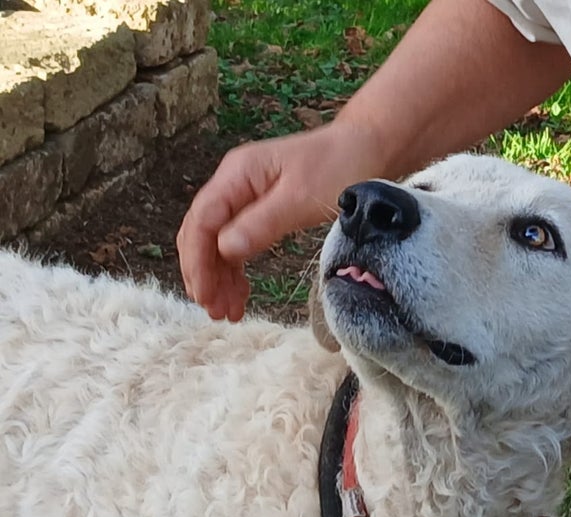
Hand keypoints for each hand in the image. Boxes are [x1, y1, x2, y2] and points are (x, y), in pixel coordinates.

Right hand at [177, 121, 379, 320]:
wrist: (367, 147)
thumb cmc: (339, 166)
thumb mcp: (302, 199)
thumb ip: (262, 223)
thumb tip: (225, 250)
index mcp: (238, 174)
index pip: (202, 221)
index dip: (199, 262)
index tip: (206, 295)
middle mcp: (235, 182)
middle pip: (202, 233)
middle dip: (205, 274)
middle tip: (217, 312)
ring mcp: (246, 195)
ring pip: (217, 241)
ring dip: (218, 276)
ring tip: (229, 311)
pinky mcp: (261, 208)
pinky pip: (237, 241)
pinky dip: (235, 268)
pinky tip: (240, 292)